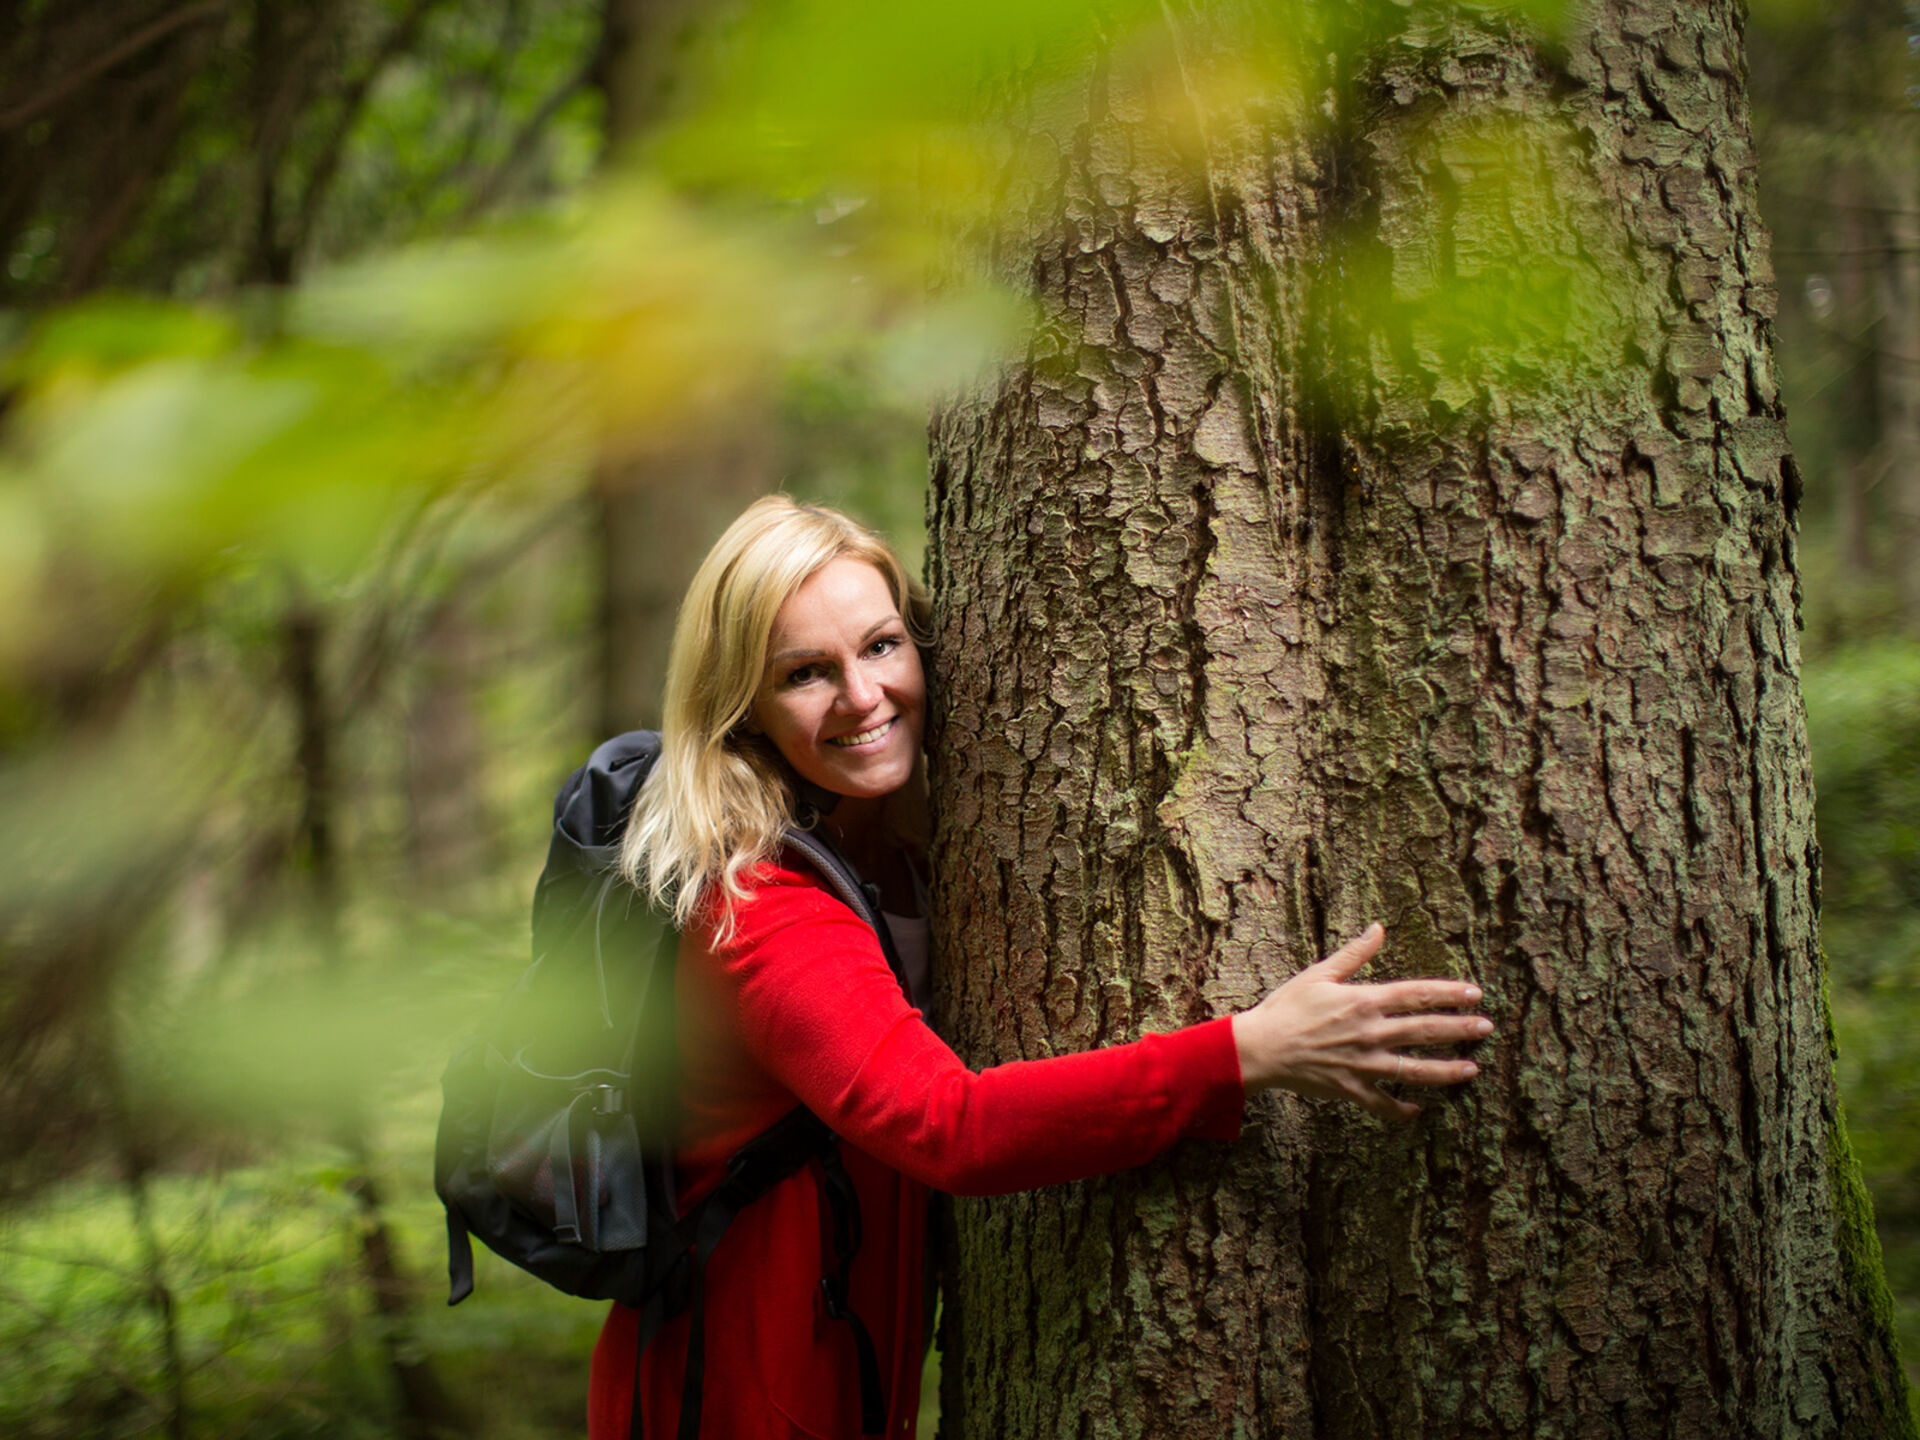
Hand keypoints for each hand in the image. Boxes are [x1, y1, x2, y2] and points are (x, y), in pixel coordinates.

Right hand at [1231, 923, 1489, 1120]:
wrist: (1260, 1047)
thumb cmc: (1286, 1007)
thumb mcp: (1319, 973)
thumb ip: (1354, 953)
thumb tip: (1379, 927)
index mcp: (1363, 1001)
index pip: (1416, 995)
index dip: (1448, 994)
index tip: (1474, 994)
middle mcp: (1370, 1032)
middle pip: (1425, 1031)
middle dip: (1459, 1029)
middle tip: (1487, 1028)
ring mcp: (1363, 1064)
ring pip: (1414, 1070)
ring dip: (1446, 1071)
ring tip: (1472, 1069)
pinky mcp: (1351, 1089)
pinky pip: (1382, 1103)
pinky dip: (1401, 1110)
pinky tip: (1418, 1111)